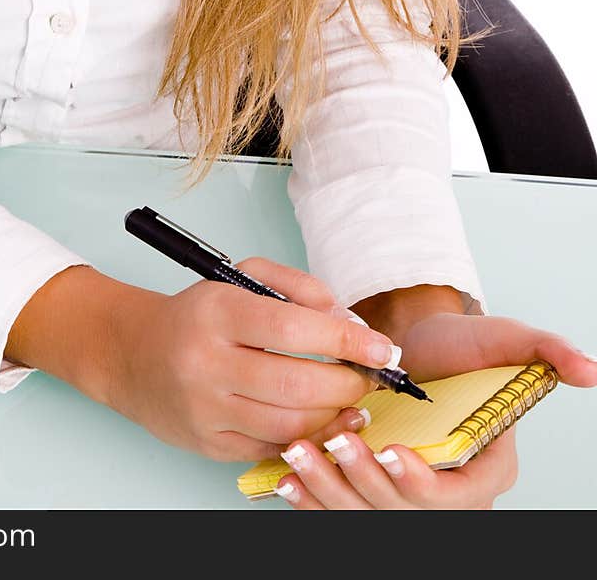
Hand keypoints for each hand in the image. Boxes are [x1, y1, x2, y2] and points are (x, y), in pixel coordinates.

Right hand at [105, 258, 402, 459]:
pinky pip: (271, 449)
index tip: (382, 347)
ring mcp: (206, 409)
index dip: (347, 339)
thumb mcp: (241, 278)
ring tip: (351, 400)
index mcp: (217, 312)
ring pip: (289, 425)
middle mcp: (207, 362)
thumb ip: (300, 289)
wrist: (133, 354)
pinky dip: (306, 438)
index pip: (295, 327)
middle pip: (297, 383)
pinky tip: (321, 421)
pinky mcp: (208, 444)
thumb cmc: (198, 314)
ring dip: (333, 415)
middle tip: (368, 376)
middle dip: (348, 383)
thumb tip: (349, 322)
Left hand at [274, 312, 596, 508]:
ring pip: (364, 515)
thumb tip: (590, 370)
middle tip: (335, 442)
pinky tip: (286, 477)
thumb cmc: (459, 344)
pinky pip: (338, 508)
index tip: (392, 450)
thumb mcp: (505, 338)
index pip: (456, 500)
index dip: (423, 486)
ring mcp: (401, 496)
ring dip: (330, 492)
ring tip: (300, 455)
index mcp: (485, 472)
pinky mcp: (365, 488)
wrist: (412, 339)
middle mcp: (445, 495)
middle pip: (402, 514)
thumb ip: (544, 351)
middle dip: (365, 485)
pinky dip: (311, 497)